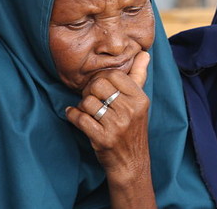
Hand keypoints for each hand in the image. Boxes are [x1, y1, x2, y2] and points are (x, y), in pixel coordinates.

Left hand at [65, 51, 150, 187]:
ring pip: (88, 101)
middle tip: (90, 98)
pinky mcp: (103, 139)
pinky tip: (74, 116)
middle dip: (89, 90)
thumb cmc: (133, 129)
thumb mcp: (140, 103)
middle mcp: (130, 111)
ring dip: (82, 105)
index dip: (102, 77)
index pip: (115, 74)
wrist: (131, 162)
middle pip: (98, 85)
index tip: (100, 86)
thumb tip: (144, 53)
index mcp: (140, 99)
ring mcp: (117, 126)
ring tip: (86, 110)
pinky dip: (72, 115)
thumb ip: (139, 77)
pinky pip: (80, 118)